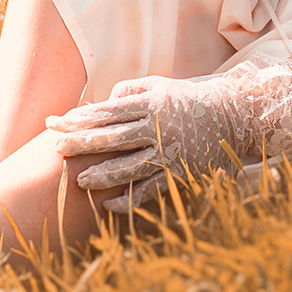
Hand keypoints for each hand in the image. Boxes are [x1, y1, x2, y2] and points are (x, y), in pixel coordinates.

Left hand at [43, 60, 291, 191]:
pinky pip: (150, 189)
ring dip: (102, 174)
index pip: (107, 110)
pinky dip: (129, 199)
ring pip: (128, 165)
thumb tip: (106, 98)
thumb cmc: (193, 100)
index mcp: (151, 102)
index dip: (80, 117)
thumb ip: (134, 89)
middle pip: (112, 136)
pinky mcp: (180, 172)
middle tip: (56, 148)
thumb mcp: (164, 86)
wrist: (236, 117)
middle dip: (81, 142)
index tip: (57, 121)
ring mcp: (168, 151)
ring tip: (79, 181)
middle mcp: (157, 126)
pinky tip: (110, 206)